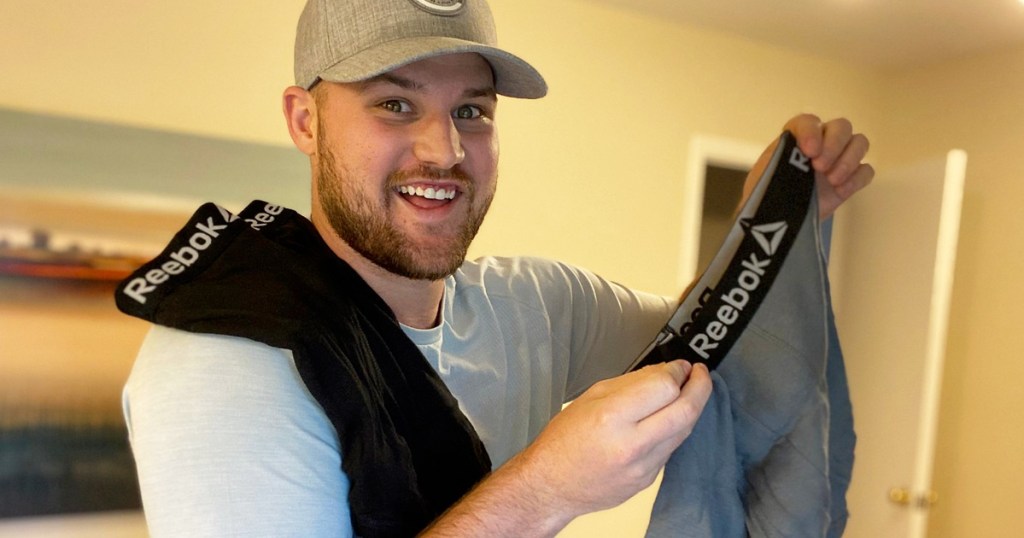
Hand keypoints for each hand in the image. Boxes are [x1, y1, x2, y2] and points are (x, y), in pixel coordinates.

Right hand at [421, 362, 711, 536]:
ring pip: (684, 431)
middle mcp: (631, 444)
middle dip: (700, 388)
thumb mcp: (591, 398)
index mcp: (611, 417)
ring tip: (690, 391)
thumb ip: (631, 384)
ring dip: (692, 407)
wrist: (551, 486)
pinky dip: (676, 428)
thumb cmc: (564, 440)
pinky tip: (668, 417)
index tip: (680, 365)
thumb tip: (666, 372)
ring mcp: (643, 466)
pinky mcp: (649, 480)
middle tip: (701, 374)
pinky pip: (672, 447)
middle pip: (685, 411)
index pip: (664, 388)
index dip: (677, 372)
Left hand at [746, 114, 873, 218]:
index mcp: (797, 137)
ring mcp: (838, 160)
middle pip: (842, 126)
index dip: (811, 132)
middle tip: (819, 167)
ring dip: (849, 160)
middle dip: (834, 144)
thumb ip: (784, 158)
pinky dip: (856, 179)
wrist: (777, 220)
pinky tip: (840, 191)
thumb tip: (803, 153)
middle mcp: (821, 143)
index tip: (808, 151)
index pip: (808, 121)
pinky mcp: (850, 179)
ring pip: (859, 142)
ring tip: (832, 181)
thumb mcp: (768, 173)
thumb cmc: (769, 193)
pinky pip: (866, 170)